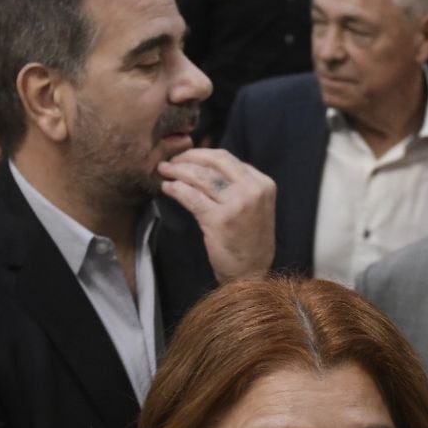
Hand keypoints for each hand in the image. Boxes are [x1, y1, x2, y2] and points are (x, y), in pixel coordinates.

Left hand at [157, 148, 274, 281]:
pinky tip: (167, 188)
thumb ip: (237, 184)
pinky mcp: (219, 220)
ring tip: (164, 171)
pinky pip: (192, 197)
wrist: (251, 273)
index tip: (186, 157)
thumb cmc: (248, 240)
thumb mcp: (253, 205)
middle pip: (214, 162)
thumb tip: (204, 164)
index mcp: (263, 183)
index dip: (202, 154)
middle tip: (170, 161)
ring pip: (201, 178)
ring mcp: (237, 204)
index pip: (227, 158)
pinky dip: (176, 189)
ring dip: (178, 171)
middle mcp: (253, 190)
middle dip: (188, 158)